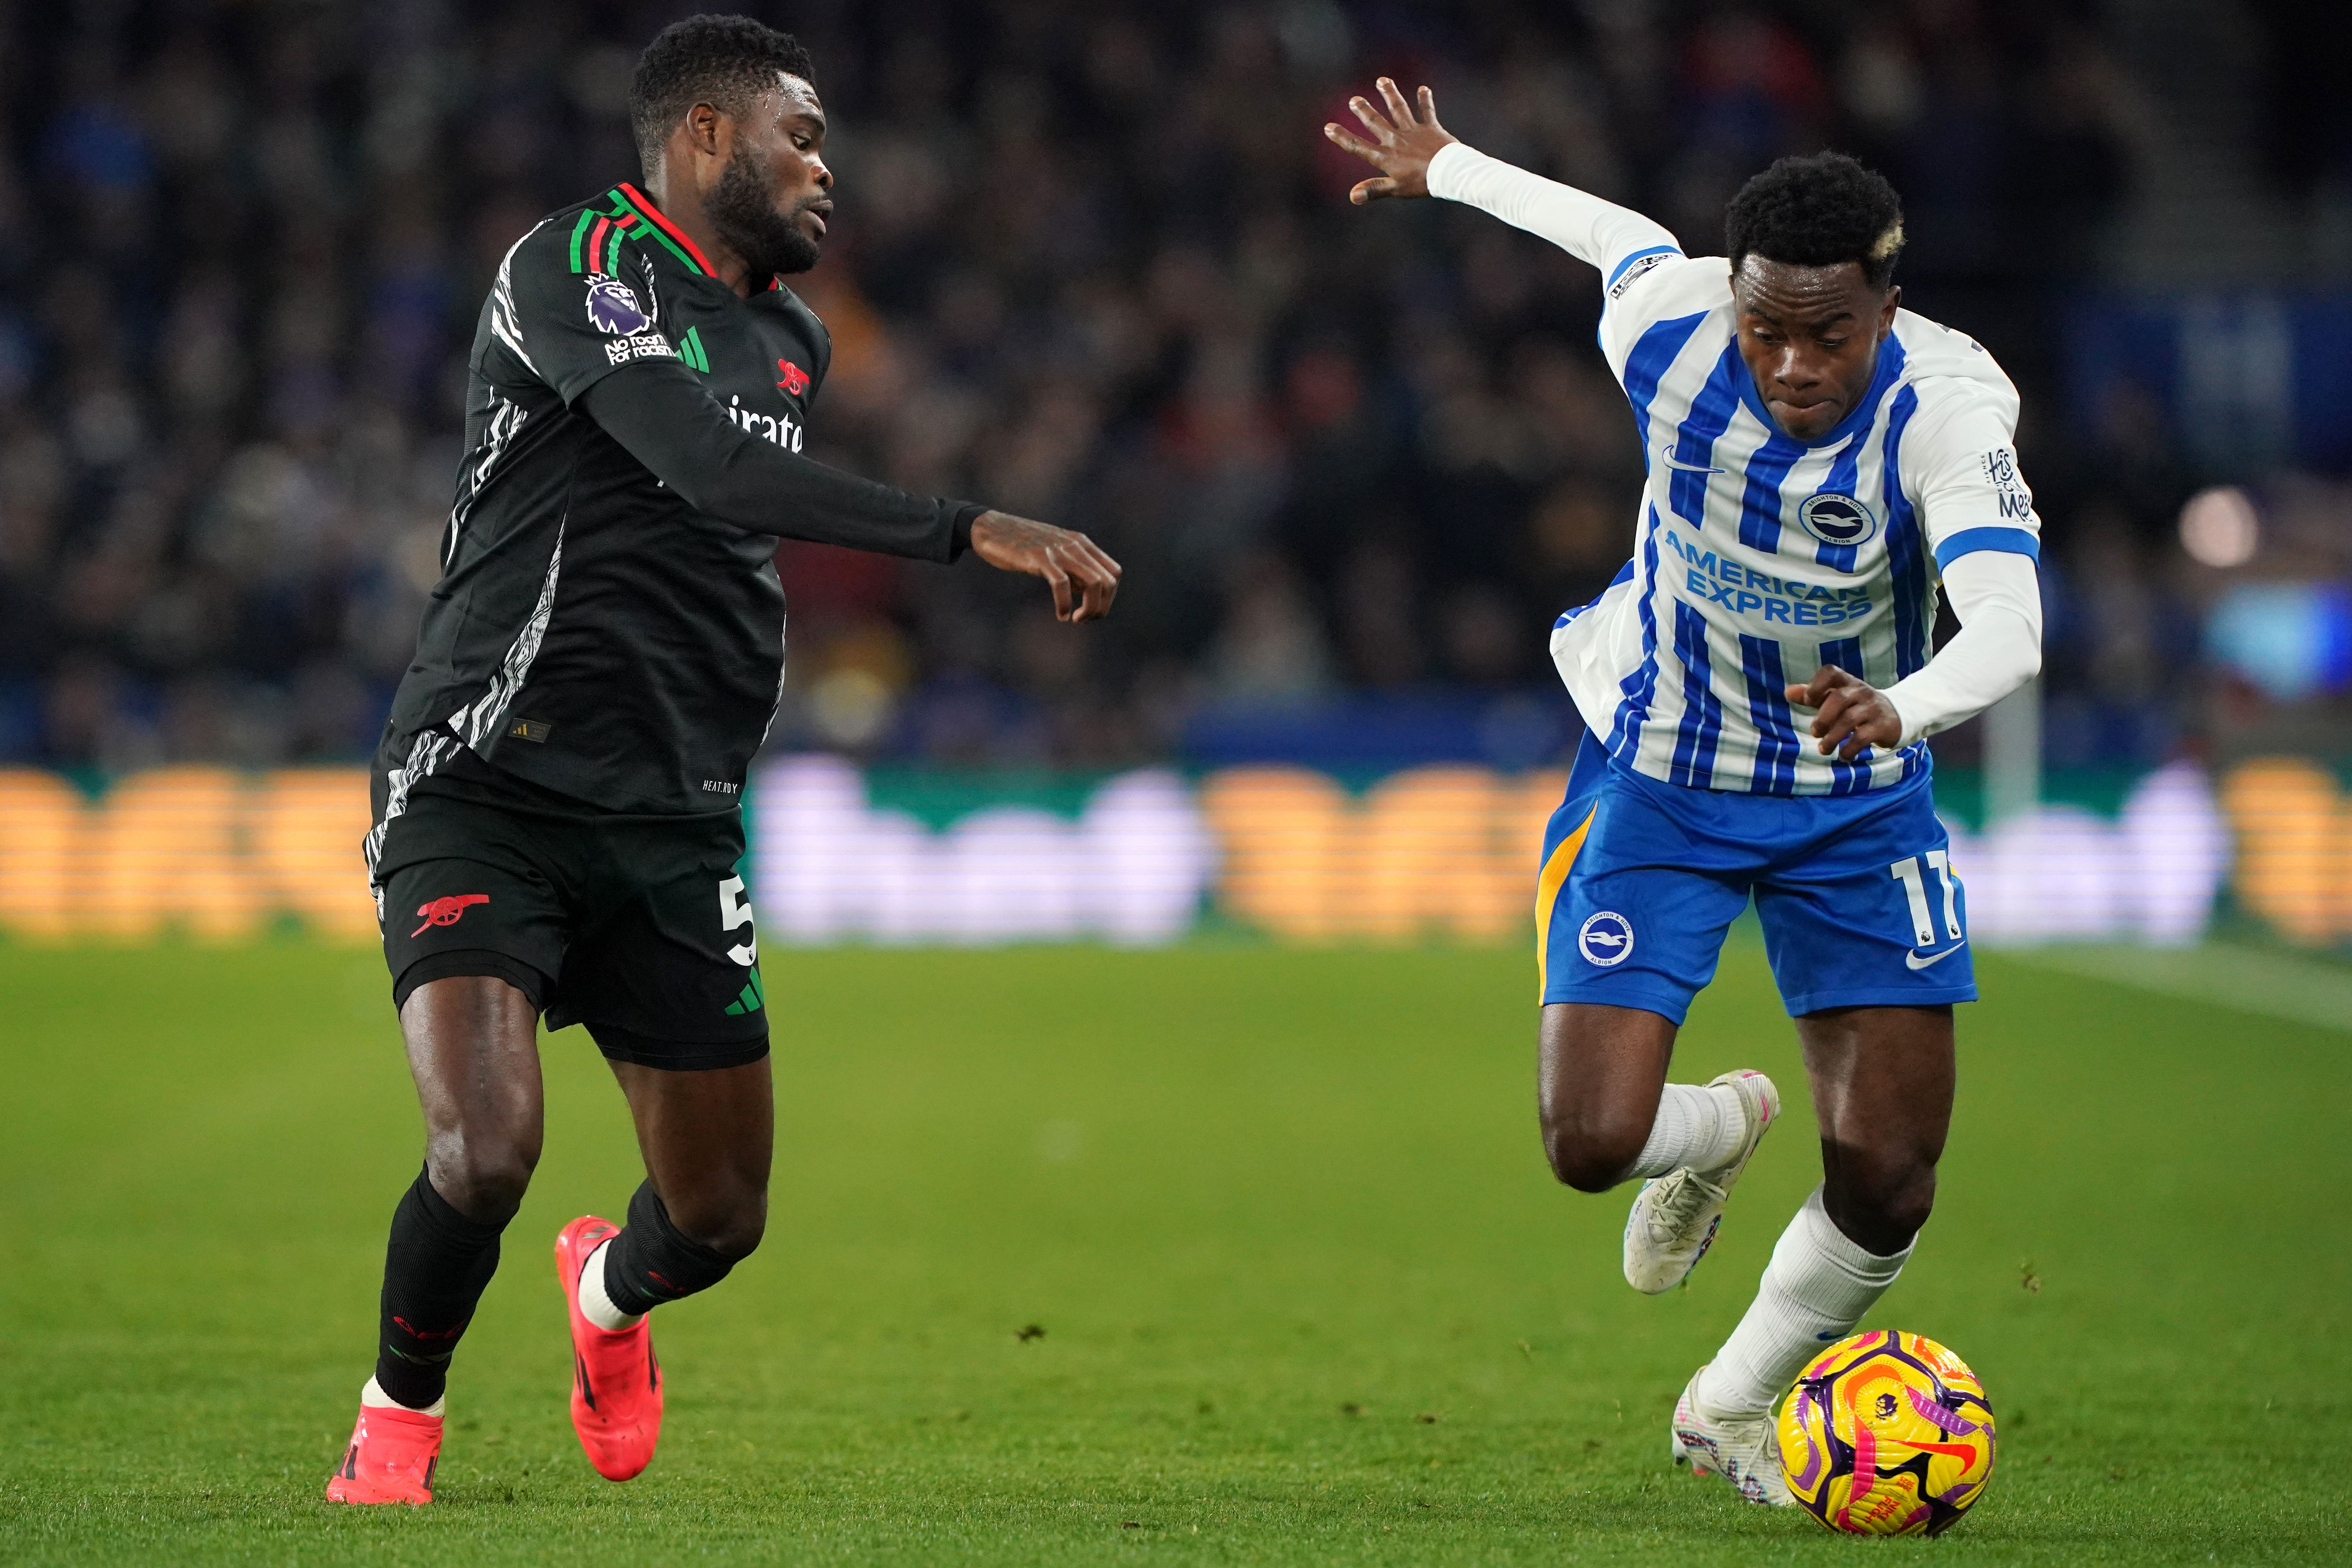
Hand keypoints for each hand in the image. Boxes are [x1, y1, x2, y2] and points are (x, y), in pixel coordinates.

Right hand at [968, 511, 1121, 622]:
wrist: (991, 528)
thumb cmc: (1021, 544)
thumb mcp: (1055, 552)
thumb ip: (1073, 567)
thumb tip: (1087, 591)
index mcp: (1081, 544)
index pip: (1114, 573)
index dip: (1109, 597)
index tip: (1091, 609)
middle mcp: (1075, 546)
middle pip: (1108, 581)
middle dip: (1101, 607)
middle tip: (1082, 619)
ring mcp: (1058, 551)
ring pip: (1093, 583)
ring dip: (1090, 608)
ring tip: (1075, 619)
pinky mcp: (1039, 558)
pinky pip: (1062, 583)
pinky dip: (1065, 604)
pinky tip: (1060, 614)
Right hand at [1323, 78, 1457, 203]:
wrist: (1448, 173)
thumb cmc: (1422, 183)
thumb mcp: (1395, 188)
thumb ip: (1373, 189)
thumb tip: (1353, 196)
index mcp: (1386, 156)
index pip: (1358, 146)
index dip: (1342, 137)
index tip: (1328, 127)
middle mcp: (1396, 140)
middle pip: (1376, 122)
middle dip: (1364, 110)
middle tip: (1354, 99)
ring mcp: (1414, 131)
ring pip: (1398, 109)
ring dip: (1389, 94)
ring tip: (1382, 80)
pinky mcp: (1431, 128)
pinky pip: (1427, 111)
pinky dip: (1424, 100)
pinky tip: (1423, 88)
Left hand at [1785, 665, 1903, 761]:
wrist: (1897, 715)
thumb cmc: (1857, 706)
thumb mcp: (1836, 698)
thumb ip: (1813, 695)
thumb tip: (1787, 692)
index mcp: (1847, 683)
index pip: (1831, 672)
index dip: (1816, 685)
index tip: (1808, 701)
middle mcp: (1861, 691)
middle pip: (1839, 698)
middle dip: (1823, 718)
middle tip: (1815, 732)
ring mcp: (1873, 708)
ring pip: (1850, 719)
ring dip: (1832, 738)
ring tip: (1823, 750)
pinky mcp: (1883, 726)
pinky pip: (1863, 737)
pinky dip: (1849, 749)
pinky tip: (1843, 756)